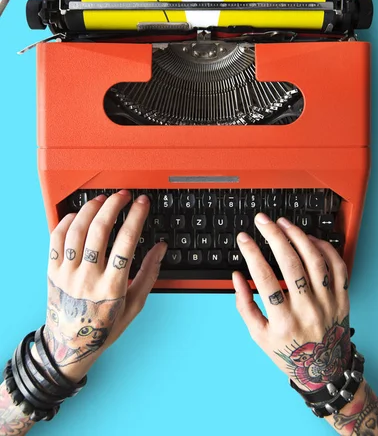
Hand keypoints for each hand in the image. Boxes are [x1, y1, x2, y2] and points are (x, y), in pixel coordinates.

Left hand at [38, 190, 165, 381]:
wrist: (69, 346)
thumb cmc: (104, 327)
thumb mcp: (134, 305)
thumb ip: (149, 273)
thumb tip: (161, 248)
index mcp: (112, 286)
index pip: (126, 242)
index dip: (136, 217)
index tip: (142, 203)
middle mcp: (88, 277)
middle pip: (100, 230)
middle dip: (114, 205)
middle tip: (123, 195)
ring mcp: (67, 273)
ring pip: (77, 230)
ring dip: (91, 209)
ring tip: (102, 199)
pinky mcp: (52, 271)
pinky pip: (56, 239)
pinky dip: (67, 221)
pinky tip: (79, 214)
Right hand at [233, 215, 350, 390]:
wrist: (326, 371)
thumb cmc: (290, 352)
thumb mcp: (259, 336)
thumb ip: (244, 306)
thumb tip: (236, 276)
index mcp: (284, 321)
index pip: (264, 278)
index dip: (251, 253)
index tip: (243, 238)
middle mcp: (307, 310)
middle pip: (290, 263)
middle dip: (273, 236)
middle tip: (262, 220)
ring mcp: (328, 303)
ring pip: (315, 260)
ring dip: (298, 236)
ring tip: (283, 223)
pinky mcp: (342, 298)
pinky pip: (336, 266)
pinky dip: (323, 248)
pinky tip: (308, 238)